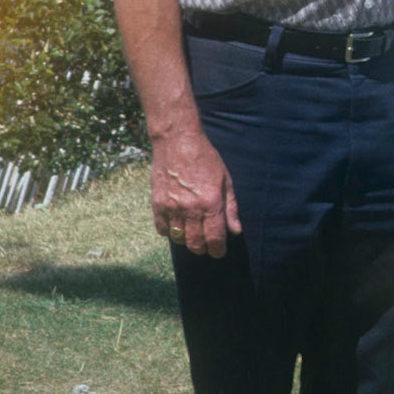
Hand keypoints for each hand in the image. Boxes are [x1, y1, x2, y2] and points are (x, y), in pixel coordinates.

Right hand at [151, 126, 241, 257]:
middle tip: (205, 244)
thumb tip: (235, 230)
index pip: (215, 239)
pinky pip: (162, 230)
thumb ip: (230, 208)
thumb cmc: (205, 159)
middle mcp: (191, 208)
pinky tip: (176, 224)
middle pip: (196, 243)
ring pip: (179, 239)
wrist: (177, 141)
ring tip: (191, 232)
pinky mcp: (157, 204)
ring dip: (186, 240)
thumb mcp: (225, 180)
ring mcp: (172, 207)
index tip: (218, 251)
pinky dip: (169, 231)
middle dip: (203, 248)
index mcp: (211, 203)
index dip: (217, 250)